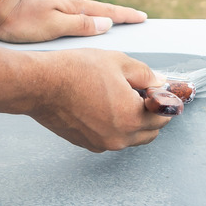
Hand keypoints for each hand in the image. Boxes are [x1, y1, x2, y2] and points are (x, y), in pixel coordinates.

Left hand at [0, 0, 147, 42]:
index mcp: (73, 8)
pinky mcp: (46, 11)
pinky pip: (74, 16)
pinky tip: (82, 24)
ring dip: (102, 17)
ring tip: (114, 23)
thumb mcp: (54, 26)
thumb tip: (107, 23)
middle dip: (118, 15)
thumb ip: (81, 25)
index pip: (107, 13)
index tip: (142, 17)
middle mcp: (68, 5)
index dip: (125, 16)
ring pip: (86, 13)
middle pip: (99, 10)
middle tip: (135, 18)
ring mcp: (57, 6)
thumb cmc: (21, 21)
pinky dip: (85, 20)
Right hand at [26, 49, 170, 151]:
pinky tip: (104, 106)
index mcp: (132, 117)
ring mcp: (102, 143)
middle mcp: (120, 137)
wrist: (40, 84)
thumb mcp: (119, 62)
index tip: (160, 92)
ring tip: (120, 99)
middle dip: (152, 115)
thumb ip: (146, 75)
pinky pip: (111, 139)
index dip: (164, 102)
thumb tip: (159, 83)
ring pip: (131, 138)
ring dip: (134, 123)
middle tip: (142, 95)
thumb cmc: (76, 71)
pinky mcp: (87, 144)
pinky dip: (115, 127)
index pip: (164, 117)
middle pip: (150, 132)